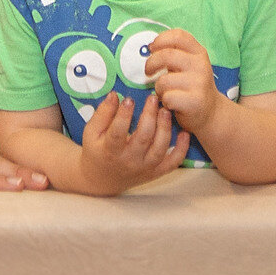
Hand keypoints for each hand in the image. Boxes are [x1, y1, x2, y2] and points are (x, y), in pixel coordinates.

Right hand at [74, 92, 189, 194]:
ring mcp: (144, 168)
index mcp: (110, 151)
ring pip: (159, 149)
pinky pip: (172, 163)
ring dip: (165, 129)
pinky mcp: (155, 172)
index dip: (124, 116)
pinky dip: (181, 150)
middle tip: (153, 98)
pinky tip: (184, 133)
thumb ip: (103, 113)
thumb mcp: (92, 132)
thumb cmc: (97, 150)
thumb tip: (114, 95)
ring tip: (165, 111)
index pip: (117, 133)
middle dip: (149, 117)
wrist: (103, 179)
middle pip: (143, 139)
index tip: (129, 99)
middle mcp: (129, 161)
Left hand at [144, 31, 226, 135]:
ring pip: (163, 80)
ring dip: (158, 88)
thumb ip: (175, 54)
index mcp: (199, 53)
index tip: (152, 49)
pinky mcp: (194, 101)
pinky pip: (167, 97)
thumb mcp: (189, 65)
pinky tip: (172, 103)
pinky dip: (164, 101)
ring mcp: (199, 83)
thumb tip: (151, 46)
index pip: (178, 35)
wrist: (211, 113)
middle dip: (151, 63)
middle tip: (148, 72)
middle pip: (166, 55)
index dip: (160, 40)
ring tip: (166, 92)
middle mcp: (201, 65)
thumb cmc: (192, 87)